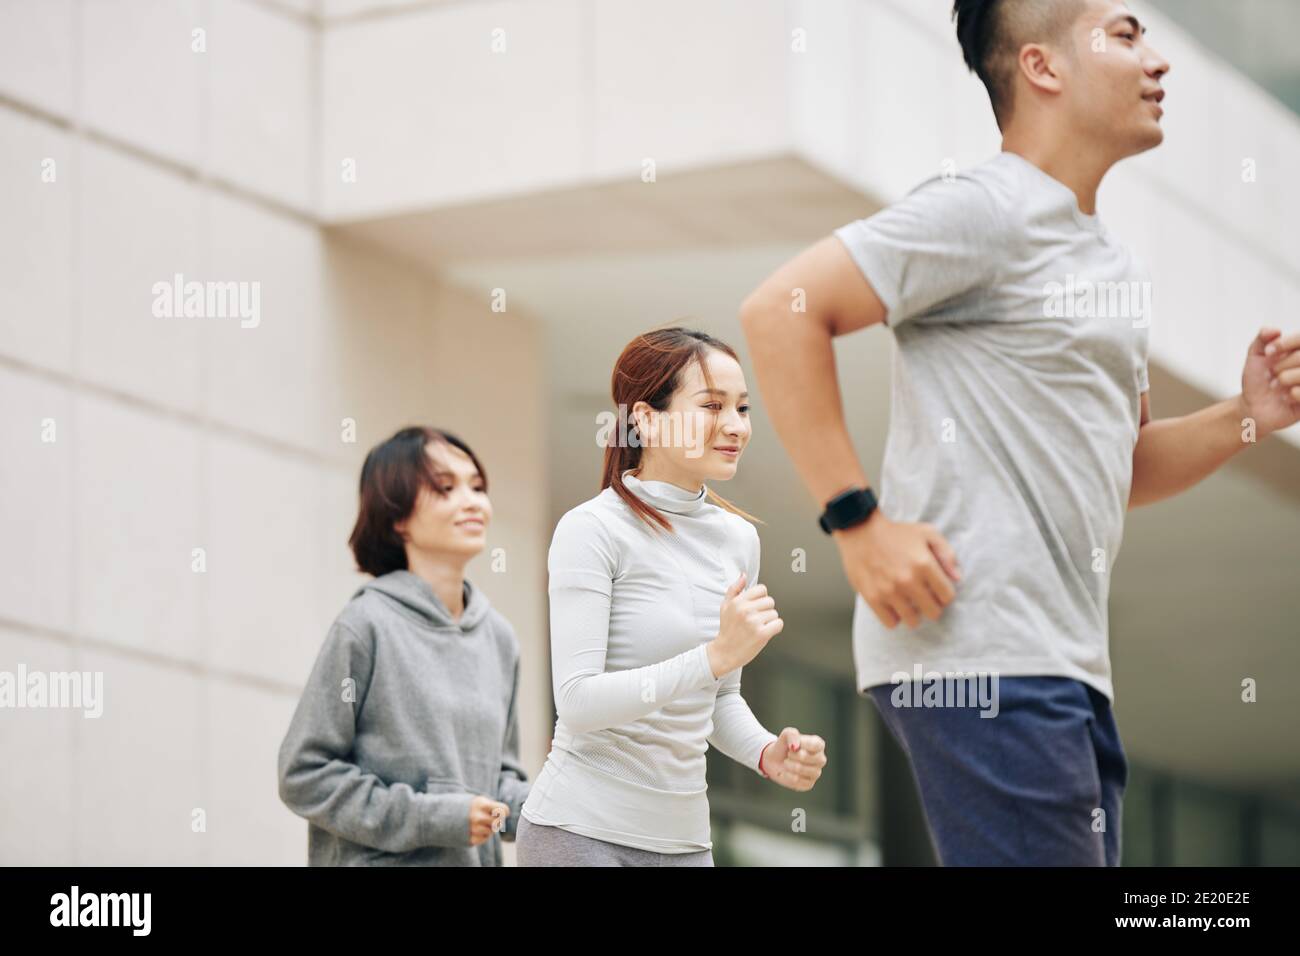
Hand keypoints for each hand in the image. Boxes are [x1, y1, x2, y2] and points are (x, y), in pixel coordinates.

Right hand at [469, 795, 510, 844]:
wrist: (451, 815)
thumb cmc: (474, 808)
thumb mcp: (483, 802)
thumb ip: (496, 807)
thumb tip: (506, 814)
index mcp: (480, 804)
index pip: (502, 810)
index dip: (505, 811)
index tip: (502, 811)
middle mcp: (475, 817)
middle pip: (498, 822)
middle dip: (497, 821)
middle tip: (490, 817)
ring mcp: (472, 829)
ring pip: (491, 831)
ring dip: (489, 828)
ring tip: (481, 823)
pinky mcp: (470, 839)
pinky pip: (485, 839)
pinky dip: (483, 836)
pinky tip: (477, 830)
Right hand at [707, 573, 782, 676]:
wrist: (725, 652)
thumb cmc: (727, 629)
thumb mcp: (725, 606)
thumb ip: (734, 589)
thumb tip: (743, 575)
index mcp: (738, 601)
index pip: (762, 589)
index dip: (761, 597)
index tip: (757, 605)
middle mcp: (746, 610)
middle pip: (770, 601)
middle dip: (766, 610)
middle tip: (757, 618)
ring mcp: (754, 622)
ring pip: (775, 613)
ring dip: (770, 620)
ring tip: (759, 626)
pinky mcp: (762, 634)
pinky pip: (779, 624)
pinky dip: (775, 628)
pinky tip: (765, 631)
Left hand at [759, 727, 825, 790]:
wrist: (774, 760)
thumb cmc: (784, 745)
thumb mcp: (786, 734)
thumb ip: (792, 734)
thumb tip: (795, 746)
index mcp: (818, 745)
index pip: (817, 745)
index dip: (803, 745)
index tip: (793, 745)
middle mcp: (820, 759)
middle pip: (813, 759)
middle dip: (796, 756)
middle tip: (789, 754)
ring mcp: (816, 773)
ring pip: (805, 771)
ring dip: (791, 766)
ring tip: (786, 762)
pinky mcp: (808, 784)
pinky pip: (799, 782)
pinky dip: (788, 776)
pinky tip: (785, 772)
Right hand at [835, 511, 959, 628]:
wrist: (860, 530)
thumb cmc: (896, 532)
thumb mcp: (927, 533)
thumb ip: (947, 553)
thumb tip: (957, 578)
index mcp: (924, 564)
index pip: (947, 596)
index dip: (945, 594)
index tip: (937, 590)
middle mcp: (908, 580)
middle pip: (933, 612)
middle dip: (932, 606)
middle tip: (924, 598)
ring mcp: (889, 591)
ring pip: (913, 621)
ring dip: (913, 614)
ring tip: (908, 602)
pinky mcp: (872, 598)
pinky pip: (891, 623)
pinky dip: (894, 617)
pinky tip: (893, 606)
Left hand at [1243, 327, 1299, 437]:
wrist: (1253, 407)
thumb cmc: (1257, 380)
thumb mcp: (1255, 356)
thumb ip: (1262, 339)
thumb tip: (1274, 330)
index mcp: (1299, 351)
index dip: (1284, 344)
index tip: (1268, 352)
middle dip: (1281, 365)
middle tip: (1271, 375)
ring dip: (1285, 379)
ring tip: (1276, 386)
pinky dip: (1292, 394)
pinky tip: (1286, 397)